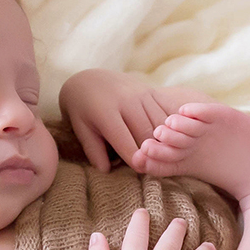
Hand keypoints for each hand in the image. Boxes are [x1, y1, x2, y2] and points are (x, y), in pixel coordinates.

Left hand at [58, 68, 214, 171]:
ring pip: (160, 123)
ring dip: (162, 140)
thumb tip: (105, 171)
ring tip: (161, 154)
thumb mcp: (82, 129)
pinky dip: (167, 127)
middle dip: (151, 153)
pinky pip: (164, 111)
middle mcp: (126, 100)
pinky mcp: (149, 90)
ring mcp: (140, 93)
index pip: (126, 142)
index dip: (135, 160)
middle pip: (147, 134)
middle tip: (153, 165)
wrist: (88, 79)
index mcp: (106, 112)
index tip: (140, 170)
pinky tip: (166, 139)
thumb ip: (93, 151)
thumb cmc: (82, 109)